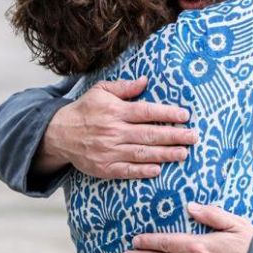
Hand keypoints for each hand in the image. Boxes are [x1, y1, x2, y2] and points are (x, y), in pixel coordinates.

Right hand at [33, 77, 197, 178]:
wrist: (59, 134)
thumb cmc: (85, 110)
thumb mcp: (101, 91)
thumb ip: (124, 87)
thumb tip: (145, 81)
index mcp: (115, 111)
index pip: (146, 111)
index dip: (167, 113)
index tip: (185, 115)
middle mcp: (113, 131)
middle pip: (149, 134)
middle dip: (174, 136)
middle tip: (193, 137)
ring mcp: (109, 151)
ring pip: (142, 153)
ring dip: (164, 154)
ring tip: (183, 153)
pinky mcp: (104, 168)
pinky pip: (127, 170)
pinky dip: (143, 171)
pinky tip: (158, 170)